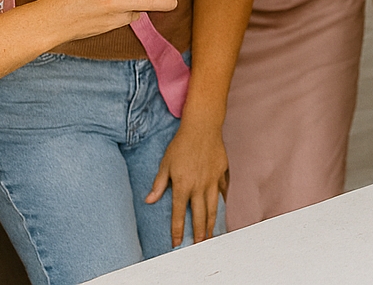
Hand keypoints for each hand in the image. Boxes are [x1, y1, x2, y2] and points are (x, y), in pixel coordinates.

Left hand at [146, 119, 227, 245]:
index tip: (177, 243)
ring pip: (213, 206)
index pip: (179, 214)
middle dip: (199, 232)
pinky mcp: (222, 172)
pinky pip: (223, 190)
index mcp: (182, 186)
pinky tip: (222, 208)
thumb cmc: (181, 145)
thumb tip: (149, 200)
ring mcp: (212, 180)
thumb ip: (159, 184)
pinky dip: (222, 201)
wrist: (202, 127)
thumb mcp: (165, 164)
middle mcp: (199, 186)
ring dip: (211, 222)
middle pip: (199, 215)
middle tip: (200, 245)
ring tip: (212, 234)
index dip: (178, 230)